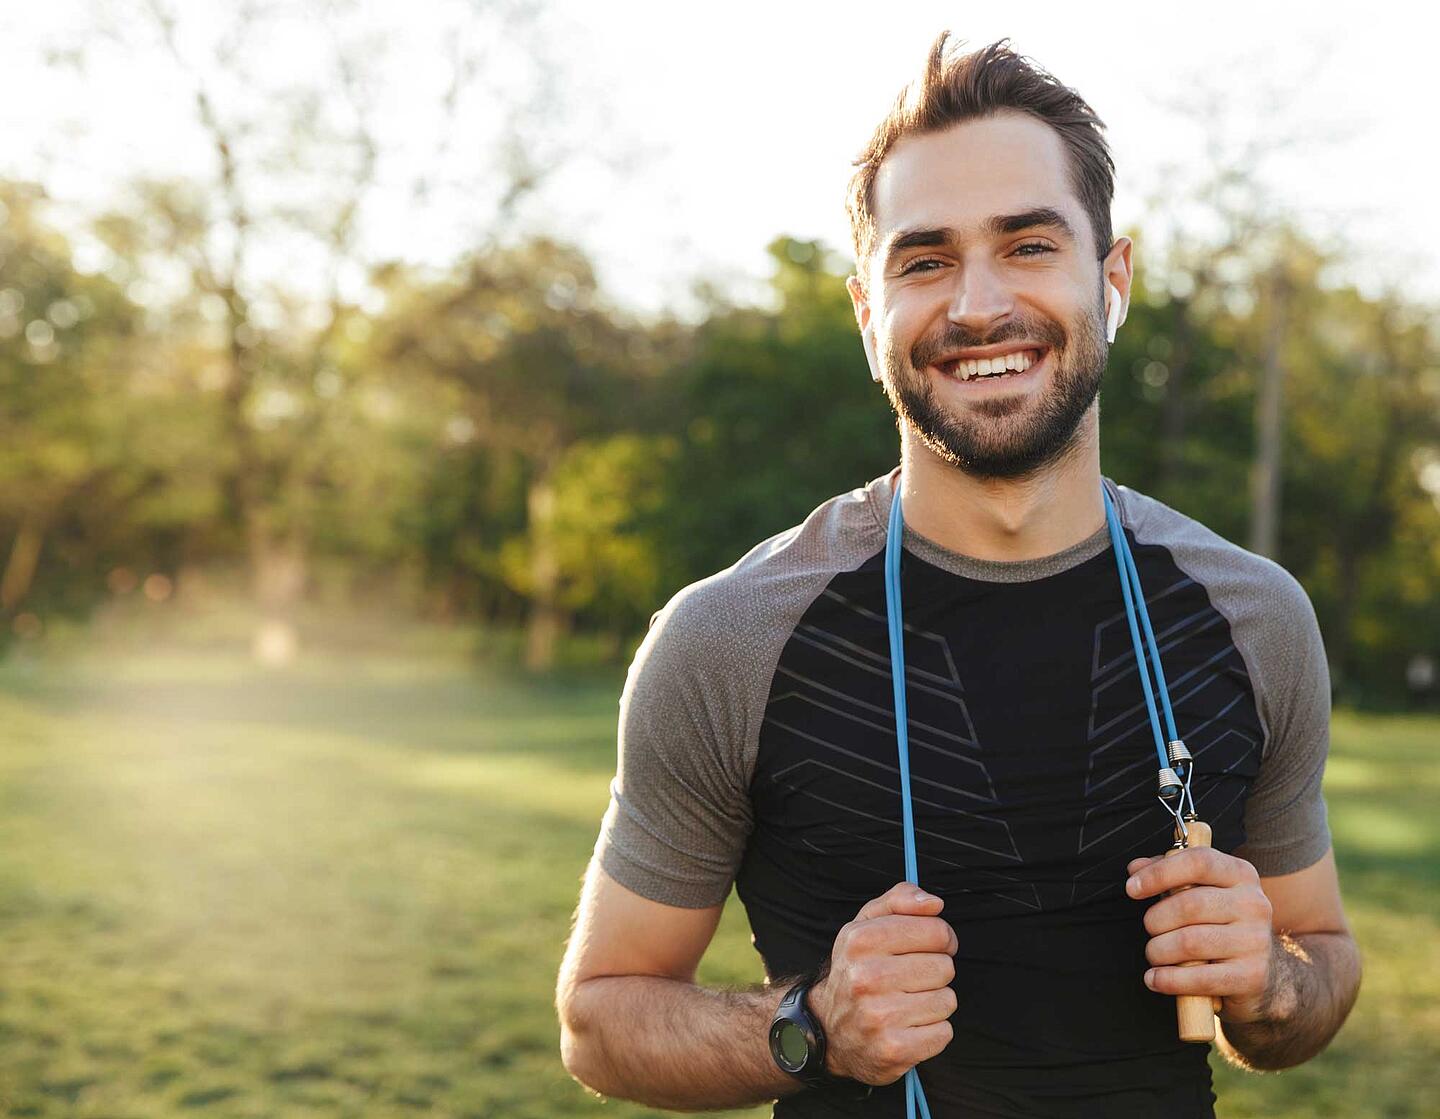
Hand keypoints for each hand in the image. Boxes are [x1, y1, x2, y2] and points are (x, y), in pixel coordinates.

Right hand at [807, 882, 957, 1085]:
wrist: (828, 1030)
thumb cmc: (857, 970)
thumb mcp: (866, 924)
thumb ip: (900, 900)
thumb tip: (934, 904)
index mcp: (860, 940)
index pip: (935, 930)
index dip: (940, 938)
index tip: (927, 947)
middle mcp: (865, 977)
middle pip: (945, 967)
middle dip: (934, 972)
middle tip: (910, 979)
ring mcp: (878, 1016)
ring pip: (947, 1000)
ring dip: (934, 1003)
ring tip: (907, 1004)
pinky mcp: (893, 1050)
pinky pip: (943, 1033)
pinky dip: (932, 1032)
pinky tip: (908, 1027)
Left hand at [1126, 847, 1275, 1022]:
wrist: (1264, 973)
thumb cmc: (1221, 924)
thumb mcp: (1200, 891)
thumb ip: (1168, 874)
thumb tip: (1135, 868)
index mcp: (1240, 874)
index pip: (1198, 862)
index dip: (1159, 873)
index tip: (1132, 888)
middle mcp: (1254, 904)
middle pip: (1189, 905)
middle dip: (1155, 920)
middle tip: (1150, 929)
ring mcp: (1256, 941)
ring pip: (1189, 943)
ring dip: (1158, 951)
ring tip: (1154, 954)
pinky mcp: (1252, 976)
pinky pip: (1200, 978)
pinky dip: (1168, 980)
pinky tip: (1155, 979)